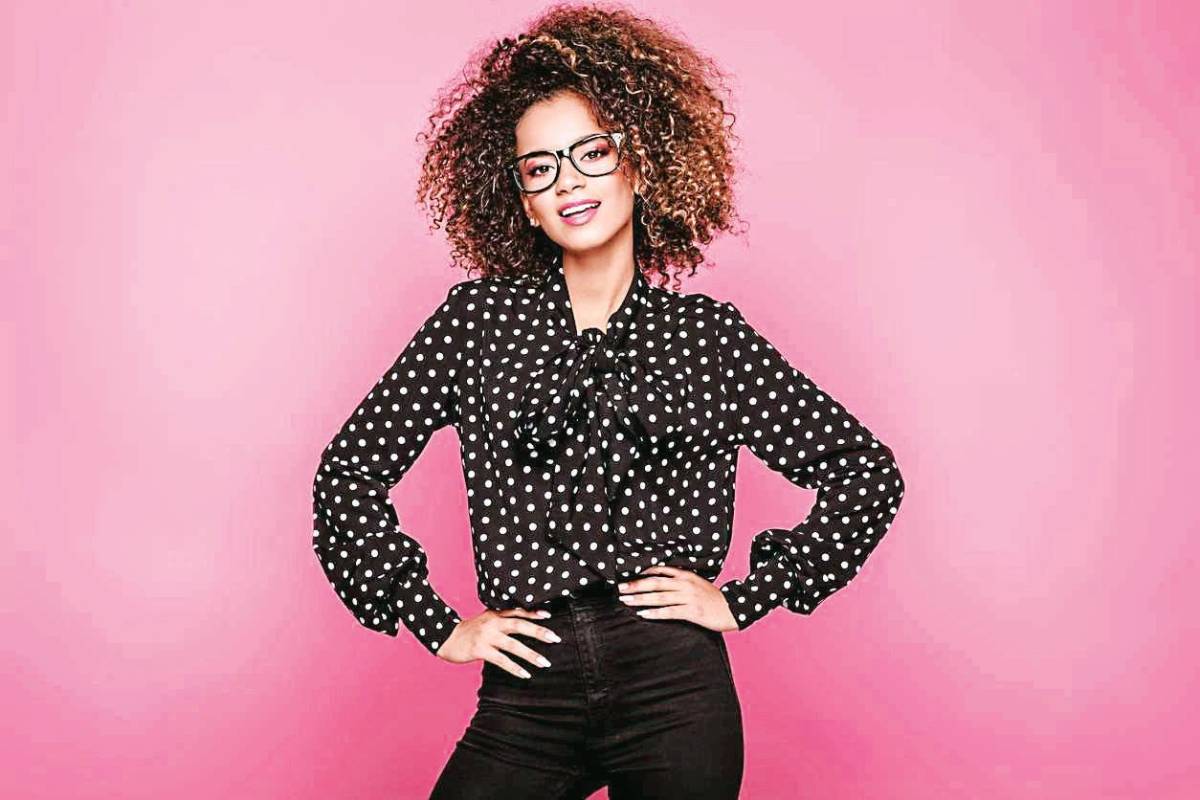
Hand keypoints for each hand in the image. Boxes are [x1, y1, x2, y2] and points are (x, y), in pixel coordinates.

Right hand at [435, 607, 561, 678]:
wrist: (444, 637)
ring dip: (530, 654)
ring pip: (513, 645)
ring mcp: (486, 636)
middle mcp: (492, 623)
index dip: (533, 612)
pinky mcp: (480, 650)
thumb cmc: (469, 630)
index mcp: (494, 614)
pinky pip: (501, 660)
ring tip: (544, 663)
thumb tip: (523, 623)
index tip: (549, 615)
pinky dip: (514, 667)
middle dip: (538, 631)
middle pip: (519, 625)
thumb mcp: (485, 619)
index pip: (517, 611)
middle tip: (555, 638)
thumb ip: (501, 619)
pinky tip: (525, 674)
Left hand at [617, 565, 739, 631]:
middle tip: (620, 588)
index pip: (660, 571)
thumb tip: (660, 582)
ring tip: (626, 600)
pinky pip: (669, 612)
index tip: (628, 575)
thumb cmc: (713, 598)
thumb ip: (680, 581)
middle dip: (636, 585)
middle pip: (655, 583)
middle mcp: (685, 584)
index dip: (642, 573)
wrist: (734, 609)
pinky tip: (642, 614)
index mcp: (686, 575)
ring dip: (640, 599)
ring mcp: (689, 598)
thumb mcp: (697, 584)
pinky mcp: (692, 612)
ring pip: (659, 597)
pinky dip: (655, 613)